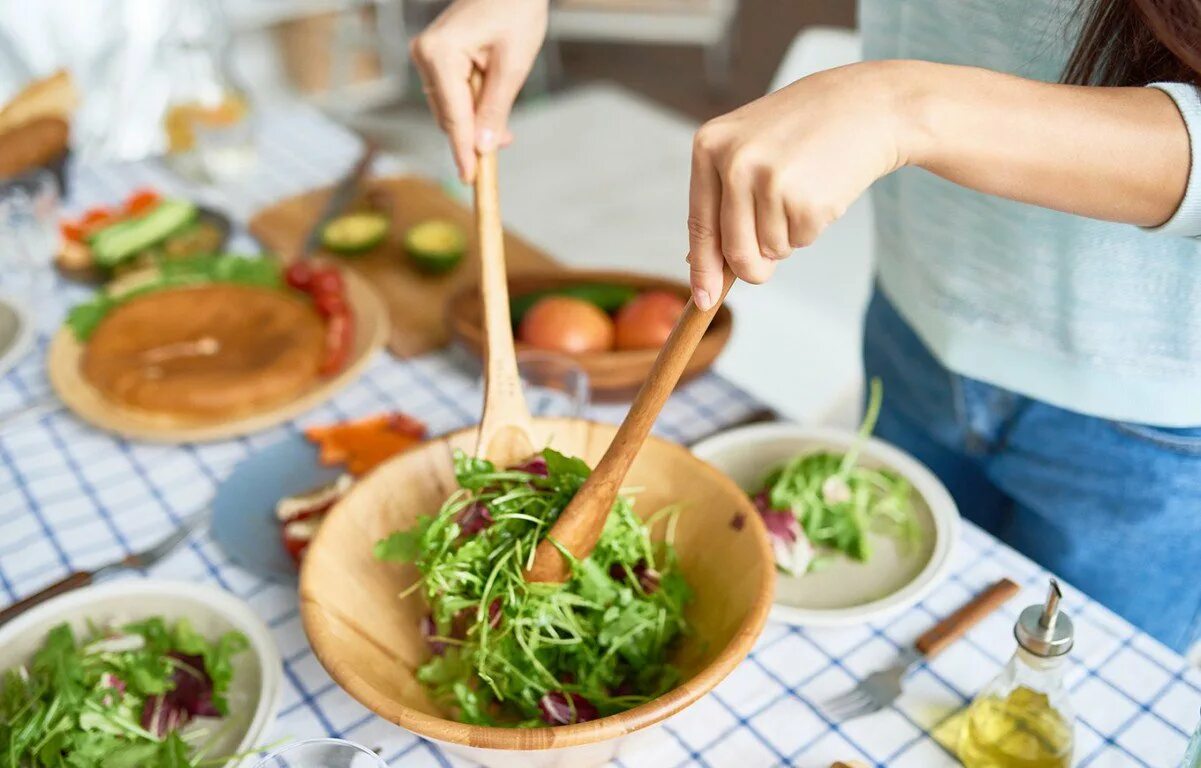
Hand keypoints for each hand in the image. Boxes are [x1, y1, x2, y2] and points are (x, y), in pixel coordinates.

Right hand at [410, 0, 547, 181]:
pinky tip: (492, 113)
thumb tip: (483, 147)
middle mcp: (425, 54)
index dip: (464, 150)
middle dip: (474, 136)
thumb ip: (495, 108)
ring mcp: (427, 55)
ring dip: (475, 123)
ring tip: (504, 128)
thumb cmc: (516, 10)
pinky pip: (452, 95)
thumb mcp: (513, 66)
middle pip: (448, 115)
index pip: (453, 116)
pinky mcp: (437, 57)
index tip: (470, 180)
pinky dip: (472, 108)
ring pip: (450, 109)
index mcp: (439, 54)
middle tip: (504, 146)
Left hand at [686, 61, 916, 308]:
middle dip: (754, 265)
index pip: (699, 223)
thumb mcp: (750, 145)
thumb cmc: (806, 128)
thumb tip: (700, 261)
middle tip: (772, 254)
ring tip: (803, 191)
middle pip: (733, 251)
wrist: (869, 105)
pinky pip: (801, 242)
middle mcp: (733, 162)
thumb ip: (722, 197)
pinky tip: (822, 189)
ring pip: (769, 250)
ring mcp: (769, 181)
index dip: (703, 268)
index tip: (703, 300)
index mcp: (710, 146)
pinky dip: (813, 228)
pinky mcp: (805, 200)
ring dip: (788, 236)